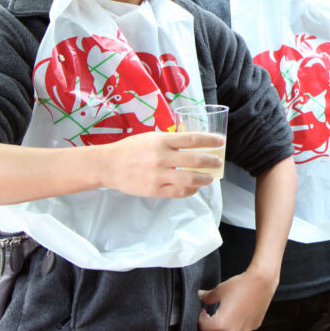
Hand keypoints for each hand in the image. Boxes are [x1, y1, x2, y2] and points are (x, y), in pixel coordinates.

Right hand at [98, 131, 221, 197]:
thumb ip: (171, 141)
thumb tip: (194, 145)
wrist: (109, 165)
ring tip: (210, 178)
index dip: (210, 140)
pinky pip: (179, 192)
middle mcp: (162, 157)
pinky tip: (195, 188)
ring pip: (190, 179)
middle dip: (211, 162)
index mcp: (162, 141)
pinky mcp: (155, 190)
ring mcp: (159, 175)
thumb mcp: (152, 138)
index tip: (221, 141)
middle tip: (218, 163)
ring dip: (204, 179)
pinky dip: (191, 190)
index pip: (193, 139)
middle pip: (195, 160)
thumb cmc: (132, 149)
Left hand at [197, 267, 279, 330]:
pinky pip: (242, 328)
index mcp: (222, 322)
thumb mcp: (220, 289)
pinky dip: (238, 322)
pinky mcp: (254, 325)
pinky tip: (239, 310)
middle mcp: (234, 330)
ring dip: (224, 325)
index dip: (200, 318)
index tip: (202, 311)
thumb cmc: (241, 284)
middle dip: (210, 325)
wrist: (262, 281)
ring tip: (226, 311)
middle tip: (210, 313)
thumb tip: (200, 297)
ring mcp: (245, 329)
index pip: (204, 327)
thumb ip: (207, 297)